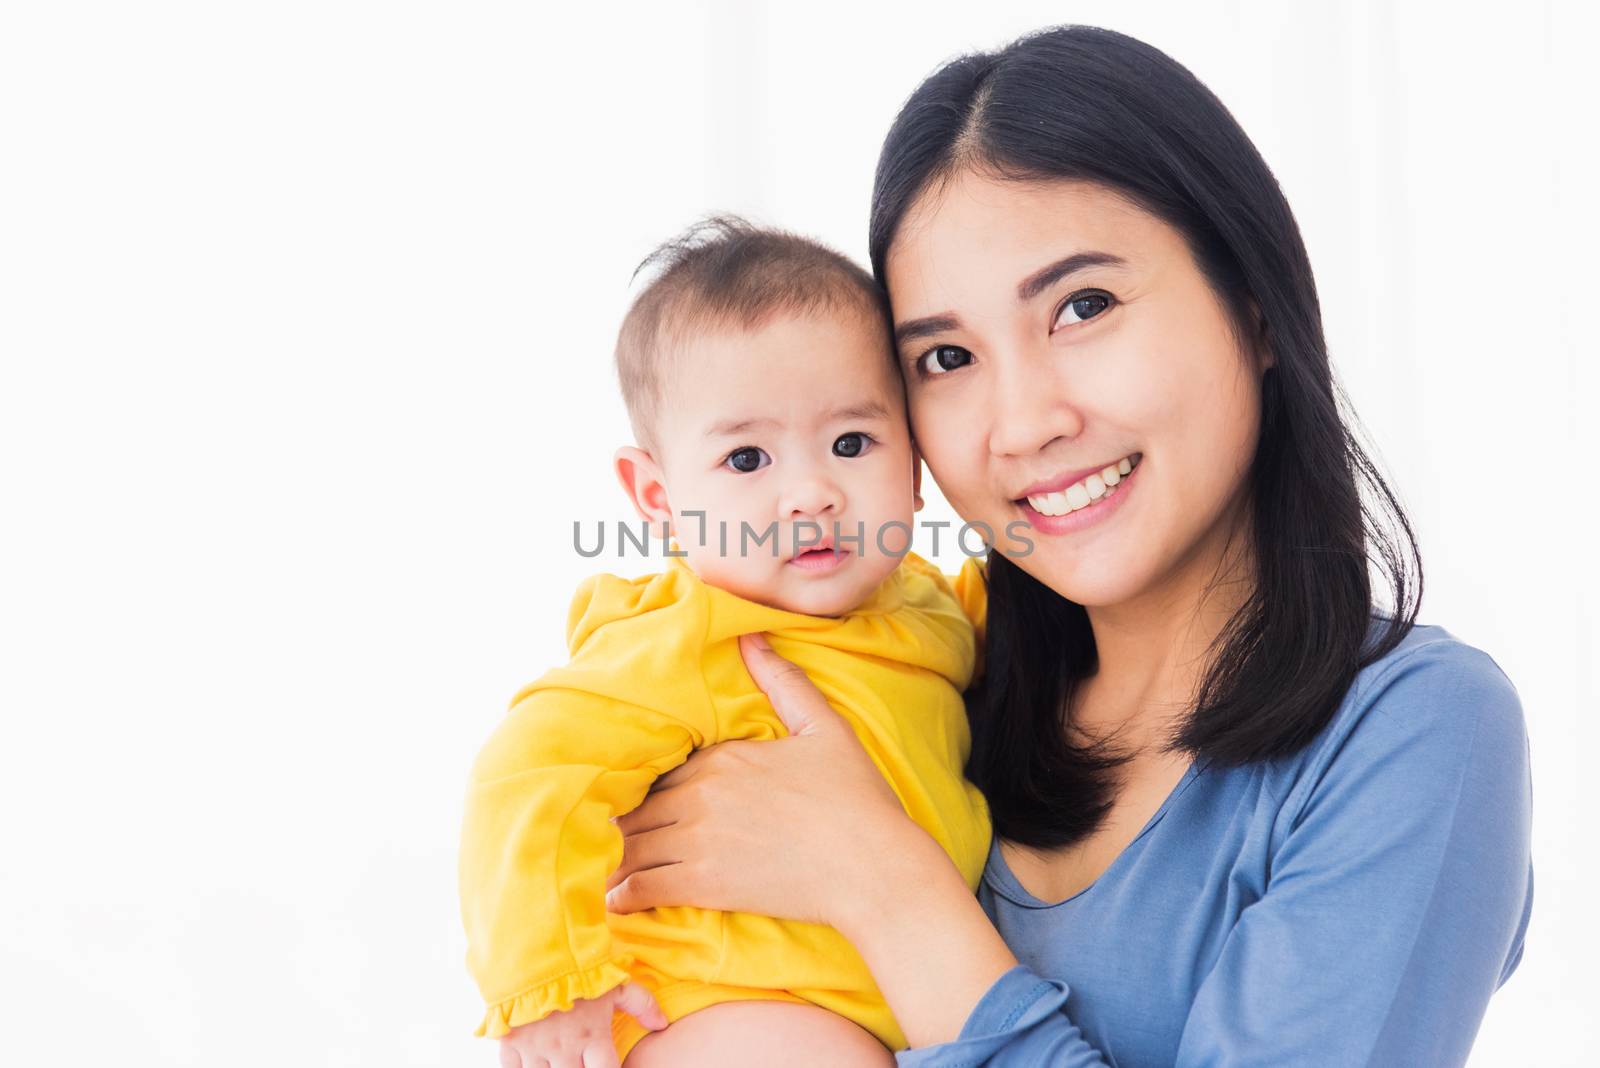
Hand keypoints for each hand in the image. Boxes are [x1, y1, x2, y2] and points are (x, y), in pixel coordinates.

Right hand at [497, 982, 665, 1067]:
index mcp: (592, 1037)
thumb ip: (641, 1003)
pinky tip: (535, 1065)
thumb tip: (662, 1024)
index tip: (611, 1067)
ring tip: (562, 1062)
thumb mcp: (614, 983)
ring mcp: (536, 1050)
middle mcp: (564, 1050)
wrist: (531, 951)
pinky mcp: (511, 1045)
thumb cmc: (576, 967)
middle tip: (583, 1061)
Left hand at [604, 632, 930, 933]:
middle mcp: (701, 793)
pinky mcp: (704, 883)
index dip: (647, 783)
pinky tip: (614, 900)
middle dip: (623, 820)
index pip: (662, 766)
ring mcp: (699, 839)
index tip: (635, 796)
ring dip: (617, 856)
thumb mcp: (826, 728)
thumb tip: (750, 637)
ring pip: (632, 845)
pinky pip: (641, 886)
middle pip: (638, 805)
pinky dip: (622, 894)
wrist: (873, 866)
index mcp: (724, 756)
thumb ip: (784, 683)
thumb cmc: (856, 799)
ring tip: (601, 868)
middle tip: (607, 836)